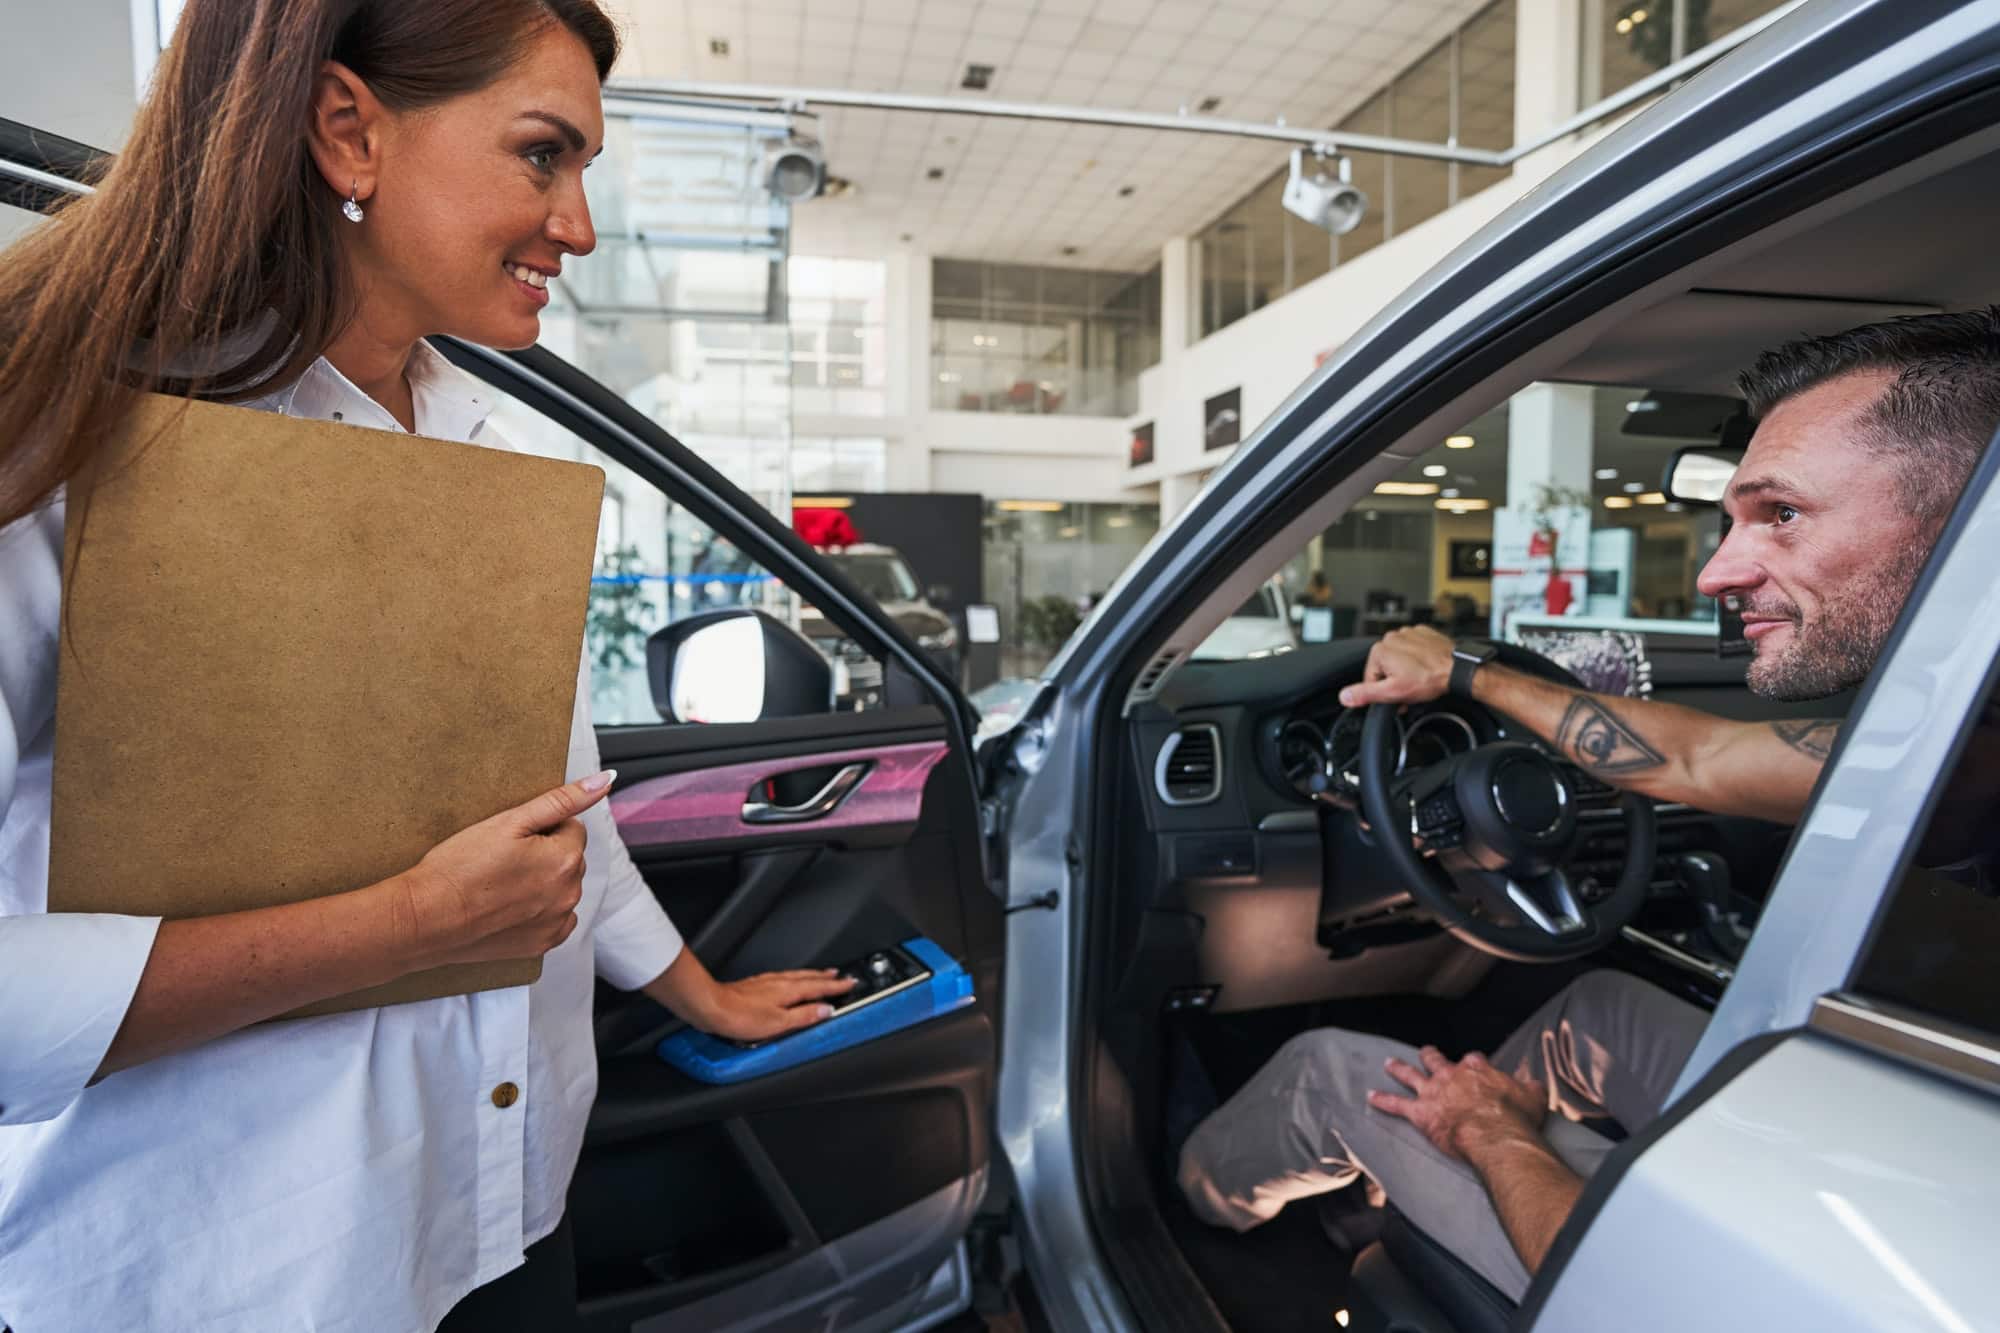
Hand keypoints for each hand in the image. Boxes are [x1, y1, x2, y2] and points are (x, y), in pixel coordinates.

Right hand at [393, 769, 616, 969]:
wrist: (426, 918)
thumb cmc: (458, 868)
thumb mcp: (509, 822)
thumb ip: (562, 800)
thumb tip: (604, 780)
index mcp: (566, 859)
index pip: (570, 827)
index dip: (539, 828)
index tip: (511, 839)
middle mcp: (570, 893)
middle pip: (568, 858)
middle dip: (544, 854)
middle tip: (501, 860)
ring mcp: (557, 922)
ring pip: (560, 887)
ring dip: (541, 882)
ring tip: (499, 883)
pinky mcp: (542, 944)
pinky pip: (553, 918)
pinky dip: (537, 910)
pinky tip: (506, 905)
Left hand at [695, 969, 858, 1042]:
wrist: (711, 1006)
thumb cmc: (740, 1016)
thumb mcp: (778, 1023)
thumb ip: (804, 1016)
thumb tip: (826, 1010)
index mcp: (789, 991)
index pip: (819, 987)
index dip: (836, 986)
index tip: (850, 982)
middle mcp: (779, 982)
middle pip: (809, 977)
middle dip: (826, 977)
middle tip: (840, 975)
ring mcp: (766, 982)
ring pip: (796, 975)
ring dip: (812, 976)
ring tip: (820, 976)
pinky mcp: (756, 984)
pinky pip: (784, 977)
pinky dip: (795, 978)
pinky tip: (789, 982)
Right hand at [1338, 625, 1456, 708]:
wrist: (1457, 668)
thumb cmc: (1430, 678)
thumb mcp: (1393, 692)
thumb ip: (1365, 693)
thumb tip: (1345, 695)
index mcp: (1380, 650)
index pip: (1371, 677)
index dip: (1383, 691)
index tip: (1396, 696)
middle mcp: (1392, 637)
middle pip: (1385, 667)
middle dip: (1395, 680)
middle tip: (1410, 689)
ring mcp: (1408, 633)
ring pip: (1399, 658)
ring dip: (1406, 670)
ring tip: (1420, 678)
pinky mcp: (1423, 633)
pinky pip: (1413, 649)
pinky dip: (1417, 659)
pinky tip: (1426, 668)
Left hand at [1366, 1046, 1548, 1160]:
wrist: (1496, 1134)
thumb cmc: (1516, 1118)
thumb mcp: (1532, 1095)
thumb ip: (1529, 1084)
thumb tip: (1530, 1078)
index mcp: (1477, 1069)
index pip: (1472, 1060)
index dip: (1472, 1064)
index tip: (1473, 1065)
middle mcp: (1451, 1075)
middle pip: (1435, 1060)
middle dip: (1429, 1056)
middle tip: (1425, 1053)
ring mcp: (1433, 1092)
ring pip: (1411, 1075)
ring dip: (1398, 1069)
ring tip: (1388, 1063)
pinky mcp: (1421, 1112)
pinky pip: (1396, 1104)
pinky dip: (1382, 1100)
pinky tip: (1370, 1096)